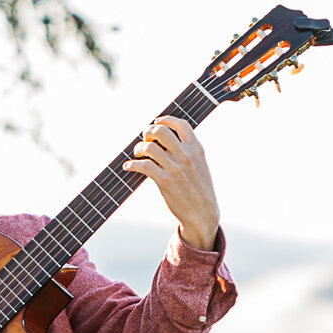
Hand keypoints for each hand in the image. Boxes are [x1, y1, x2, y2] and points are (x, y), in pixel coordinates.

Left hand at [125, 115, 219, 250]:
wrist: (203, 214)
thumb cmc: (199, 189)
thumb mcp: (201, 165)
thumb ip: (188, 151)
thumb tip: (166, 139)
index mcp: (196, 149)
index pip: (181, 124)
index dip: (166, 119)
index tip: (156, 121)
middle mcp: (186, 155)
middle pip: (160, 130)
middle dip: (148, 132)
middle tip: (145, 139)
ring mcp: (175, 168)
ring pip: (149, 147)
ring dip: (138, 148)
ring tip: (137, 154)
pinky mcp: (164, 181)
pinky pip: (142, 165)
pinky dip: (132, 164)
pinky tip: (129, 167)